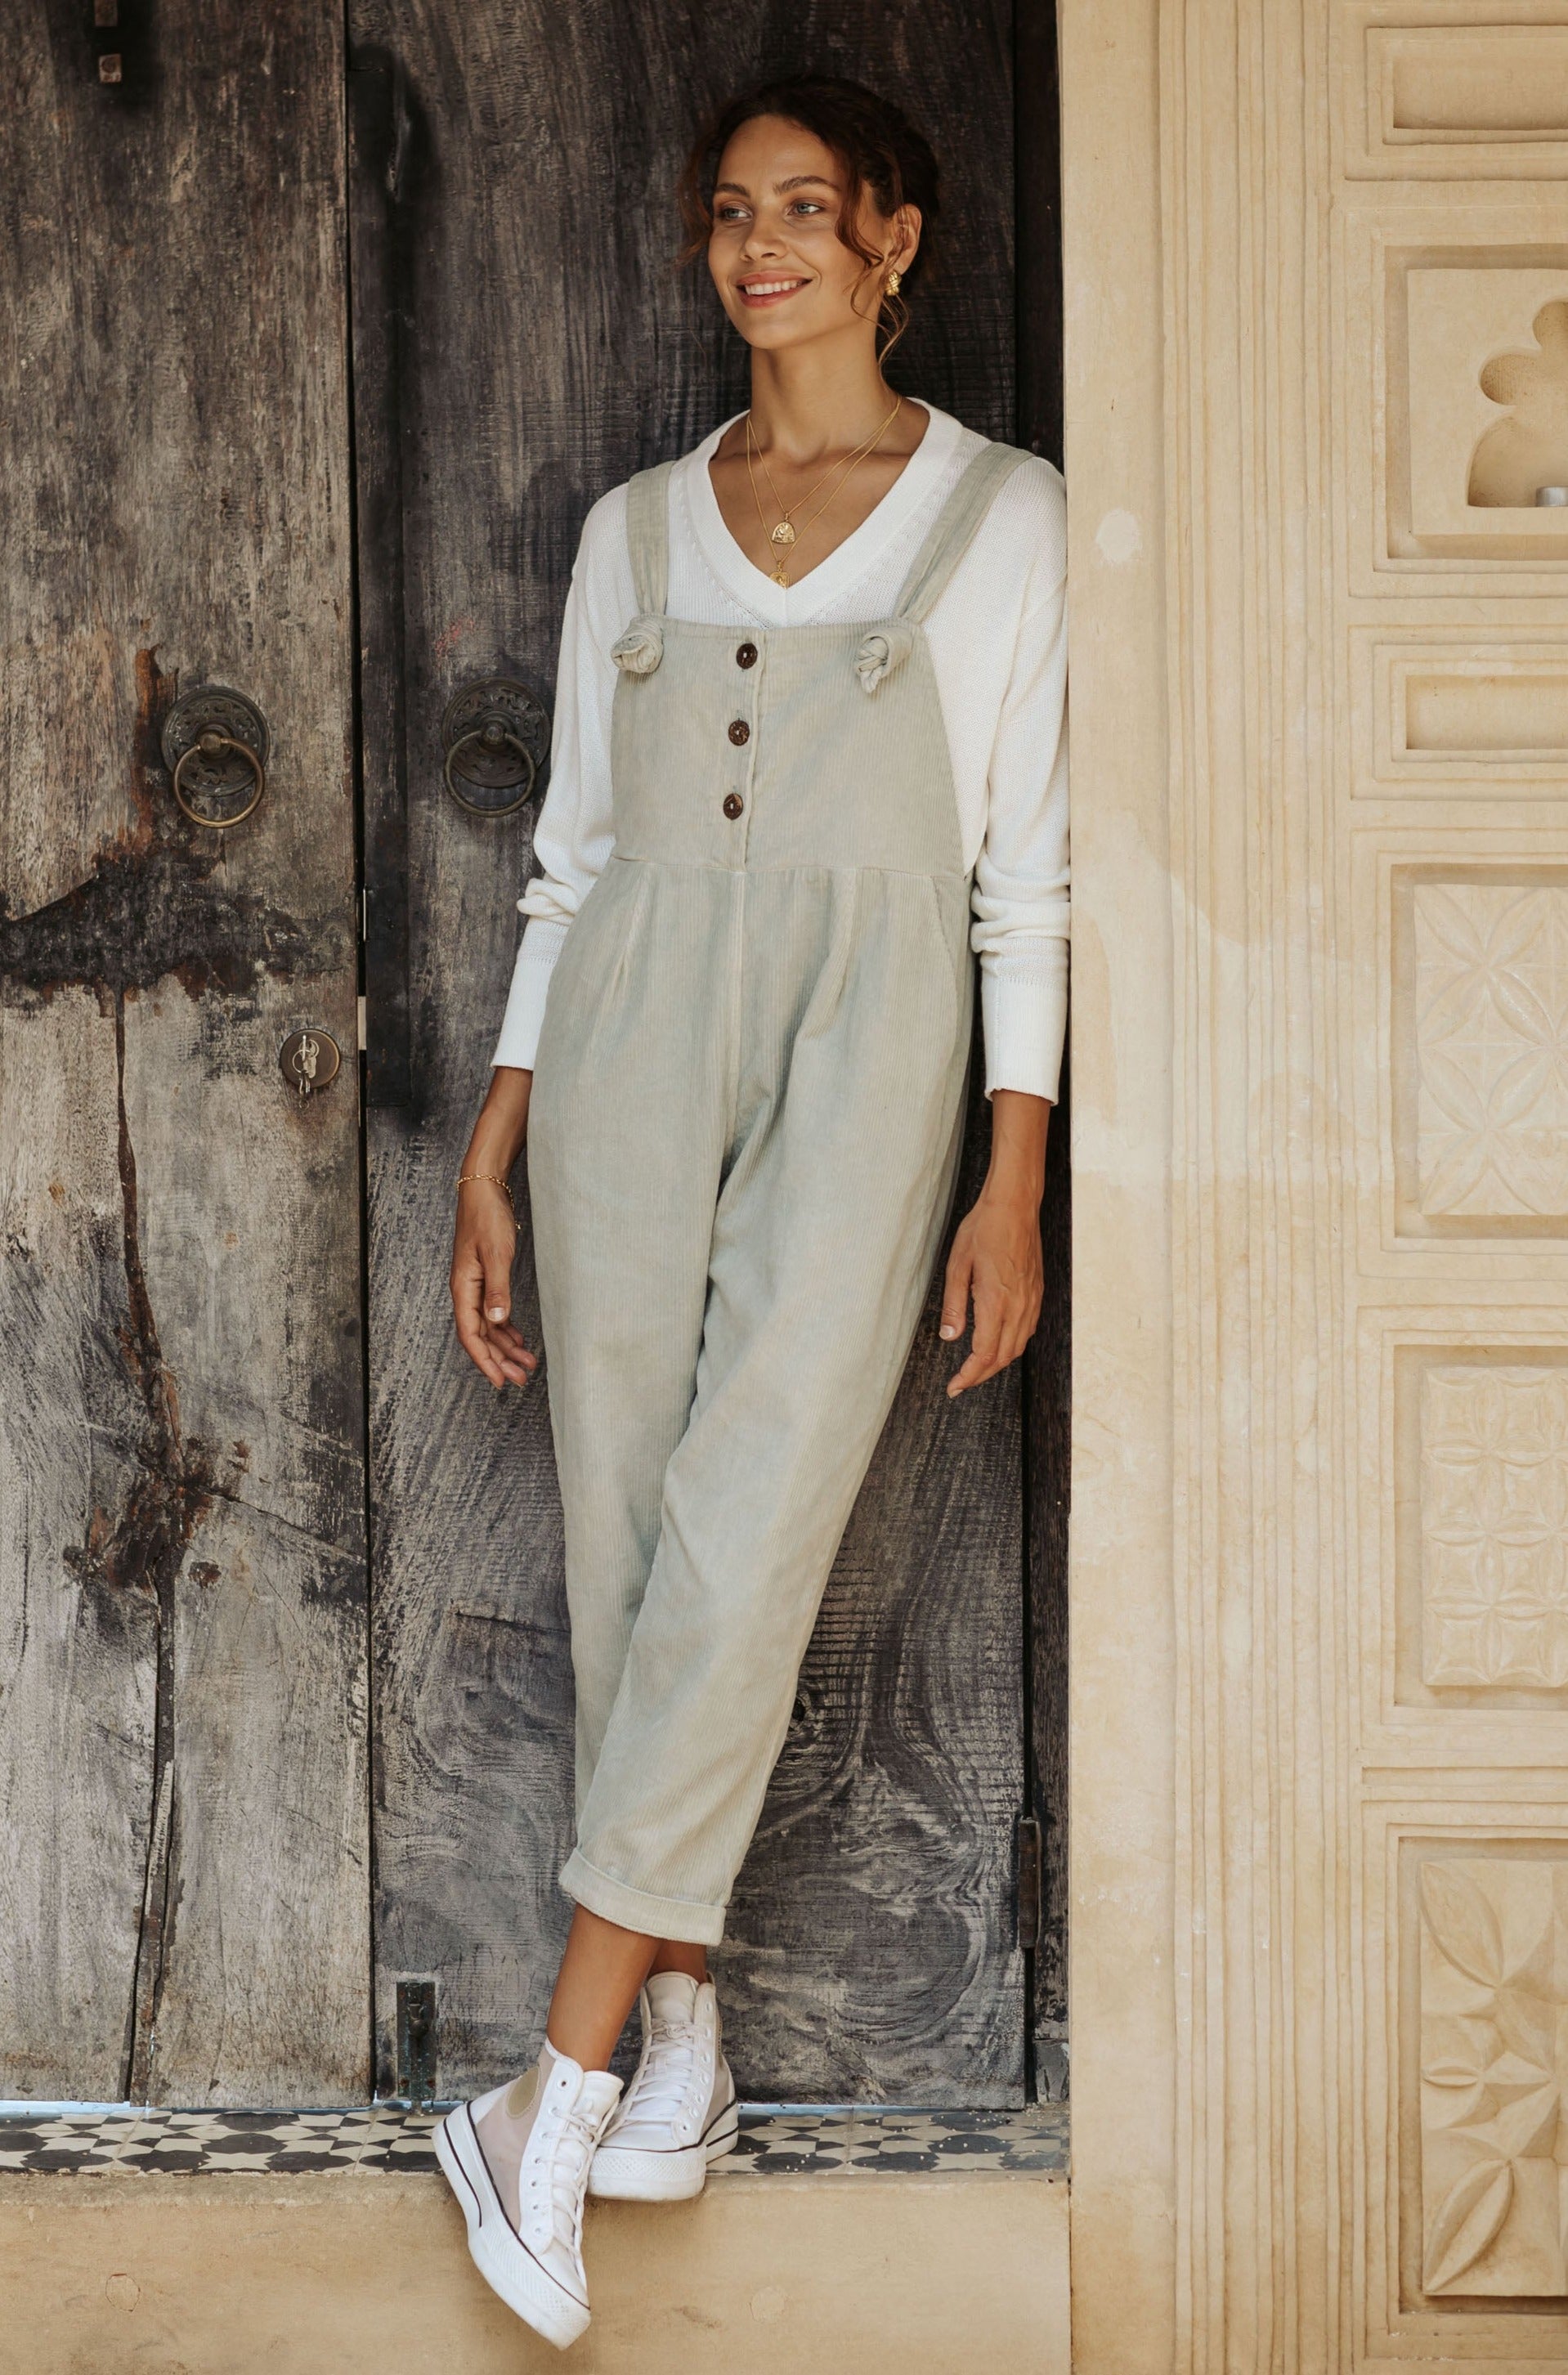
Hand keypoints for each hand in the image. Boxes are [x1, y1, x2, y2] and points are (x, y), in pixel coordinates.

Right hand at [450, 1066, 537, 1388]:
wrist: (484, 1189)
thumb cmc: (488, 1217)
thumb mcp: (497, 1252)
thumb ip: (498, 1287)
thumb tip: (497, 1321)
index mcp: (464, 1288)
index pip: (471, 1335)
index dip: (486, 1361)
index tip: (501, 1382)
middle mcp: (466, 1291)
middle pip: (481, 1336)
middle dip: (500, 1360)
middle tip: (521, 1381)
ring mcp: (476, 1285)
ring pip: (489, 1326)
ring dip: (506, 1346)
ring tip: (528, 1365)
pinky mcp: (486, 1277)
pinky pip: (494, 1312)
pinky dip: (506, 1328)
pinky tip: (520, 1338)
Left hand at [938, 1089, 1049, 1397]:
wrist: (1015, 1205)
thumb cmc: (983, 1229)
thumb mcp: (957, 1265)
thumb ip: (953, 1305)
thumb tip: (950, 1337)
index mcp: (996, 1301)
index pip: (984, 1354)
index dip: (968, 1375)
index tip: (954, 1386)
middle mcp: (1018, 1306)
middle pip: (1002, 1357)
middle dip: (980, 1376)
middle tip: (960, 1383)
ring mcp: (1032, 1300)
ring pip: (1017, 1347)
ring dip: (997, 1363)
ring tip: (976, 1369)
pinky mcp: (1037, 1293)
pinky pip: (1027, 1330)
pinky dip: (1011, 1346)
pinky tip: (998, 1343)